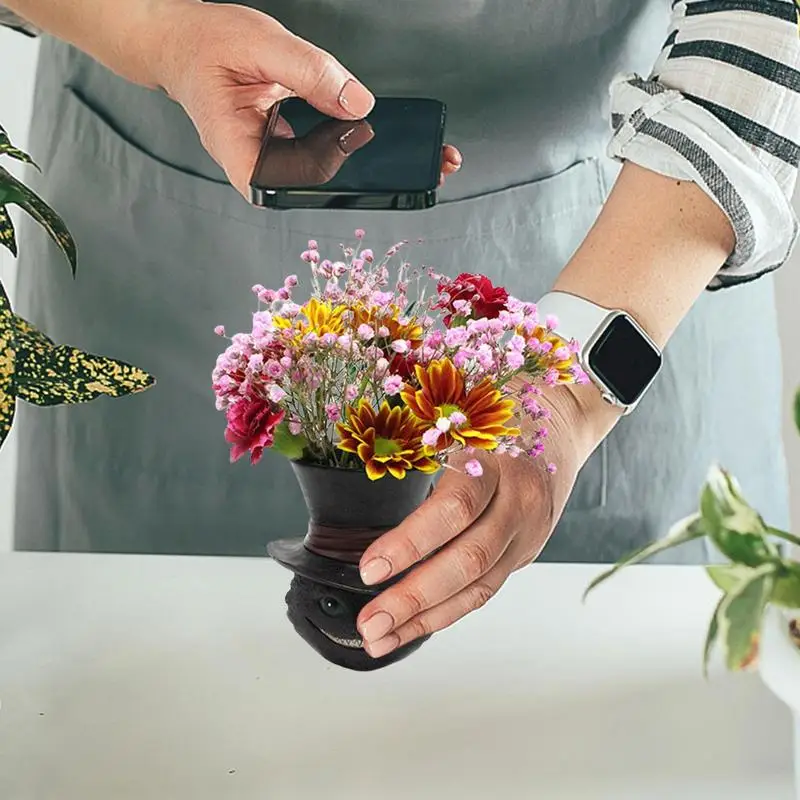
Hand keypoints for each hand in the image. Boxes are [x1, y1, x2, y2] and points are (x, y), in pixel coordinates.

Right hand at [149, 1, 461, 196]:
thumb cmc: (207, 47)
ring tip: (429, 159)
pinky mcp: (291, 154)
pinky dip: (362, 147)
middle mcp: (264, 174)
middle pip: (330, 190)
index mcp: (245, 159)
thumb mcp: (261, 45)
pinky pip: (332, 157)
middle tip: (436, 167)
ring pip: (336, 179)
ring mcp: (279, 168)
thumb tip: (360, 104)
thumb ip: (312, 73)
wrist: (183, 47)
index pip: (305, 179)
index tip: (377, 144)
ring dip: (381, 168)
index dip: (345, 164)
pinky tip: (395, 141)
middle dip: (384, 179)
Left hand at [355, 387, 594, 658]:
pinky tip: (413, 626)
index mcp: (498, 460)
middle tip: (370, 622)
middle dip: (414, 597)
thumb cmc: (500, 409)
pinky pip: (486, 588)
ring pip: (479, 586)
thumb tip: (367, 474)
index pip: (456, 509)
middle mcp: (520, 501)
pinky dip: (447, 611)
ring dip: (426, 618)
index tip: (370, 567)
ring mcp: (528, 531)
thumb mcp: (461, 412)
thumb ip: (424, 442)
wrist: (564, 421)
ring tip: (380, 638)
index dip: (412, 542)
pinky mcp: (526, 550)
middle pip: (470, 560)